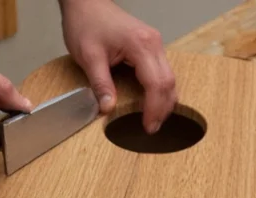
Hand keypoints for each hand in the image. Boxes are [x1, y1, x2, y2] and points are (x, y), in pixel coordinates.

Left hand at [59, 0, 176, 132]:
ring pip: (169, 77)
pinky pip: (163, 71)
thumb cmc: (87, 23)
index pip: (156, 84)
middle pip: (169, 82)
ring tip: (153, 119)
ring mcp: (155, 43)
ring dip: (164, 100)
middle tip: (152, 128)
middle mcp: (154, 43)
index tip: (147, 126)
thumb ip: (101, 84)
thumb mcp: (89, 57)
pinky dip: (161, 90)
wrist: (86, 3)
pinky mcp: (151, 46)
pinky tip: (153, 102)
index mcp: (141, 45)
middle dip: (163, 109)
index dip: (153, 108)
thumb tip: (108, 108)